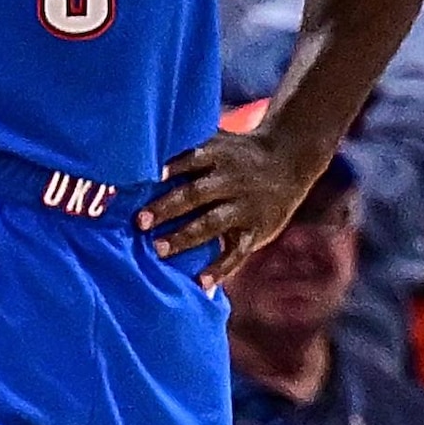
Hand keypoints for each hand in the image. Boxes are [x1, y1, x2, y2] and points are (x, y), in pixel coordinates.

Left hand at [139, 122, 338, 288]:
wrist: (289, 163)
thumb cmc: (237, 154)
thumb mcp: (218, 141)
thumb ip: (185, 148)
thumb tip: (134, 152)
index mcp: (220, 155)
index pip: (192, 159)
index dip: (171, 168)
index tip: (148, 178)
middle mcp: (233, 180)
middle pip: (197, 193)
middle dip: (168, 207)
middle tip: (139, 222)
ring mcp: (246, 207)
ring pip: (214, 223)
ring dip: (186, 237)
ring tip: (160, 250)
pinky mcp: (257, 230)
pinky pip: (237, 252)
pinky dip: (220, 269)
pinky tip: (202, 283)